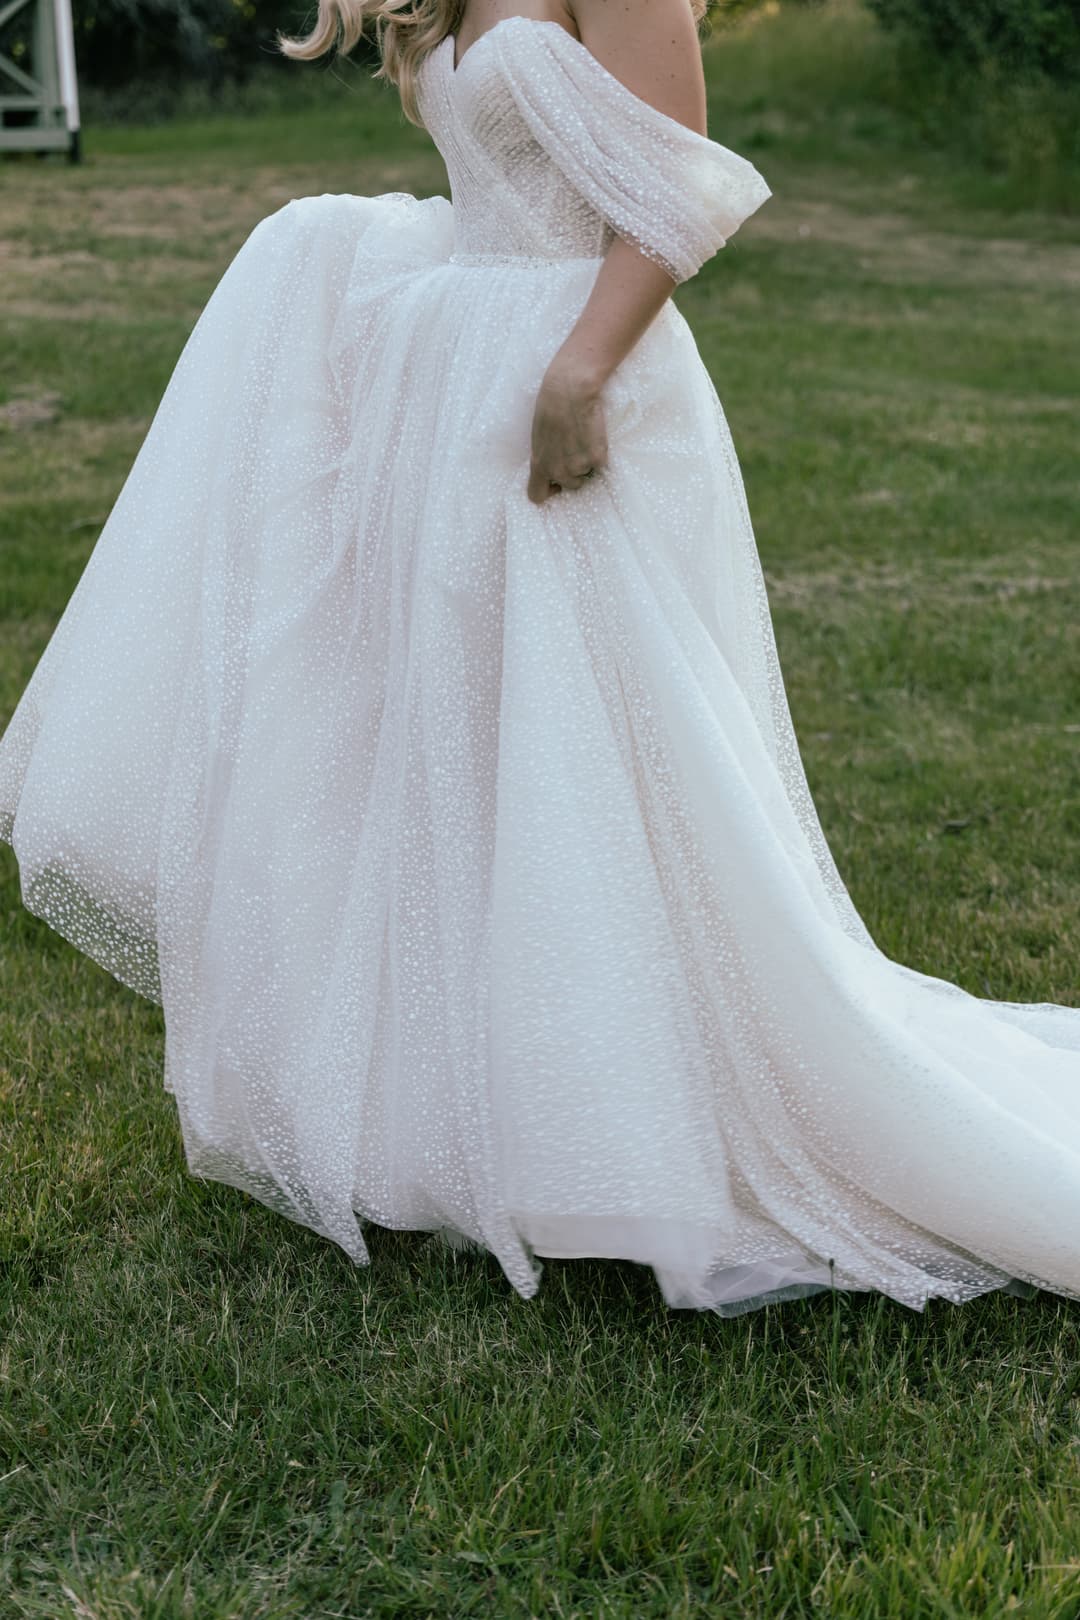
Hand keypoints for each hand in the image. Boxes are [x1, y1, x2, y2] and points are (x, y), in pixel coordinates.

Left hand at [526, 356, 608, 505]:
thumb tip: (553, 466)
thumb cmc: (551, 406)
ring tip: (584, 438)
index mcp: (539, 465)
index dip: (548, 491)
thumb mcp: (539, 437)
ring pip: (587, 474)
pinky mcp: (597, 459)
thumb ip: (545, 456)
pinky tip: (594, 434)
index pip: (536, 495)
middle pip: (571, 485)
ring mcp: (579, 467)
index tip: (555, 484)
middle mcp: (559, 471)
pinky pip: (601, 463)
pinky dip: (600, 452)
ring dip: (588, 461)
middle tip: (577, 449)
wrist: (570, 390)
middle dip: (575, 472)